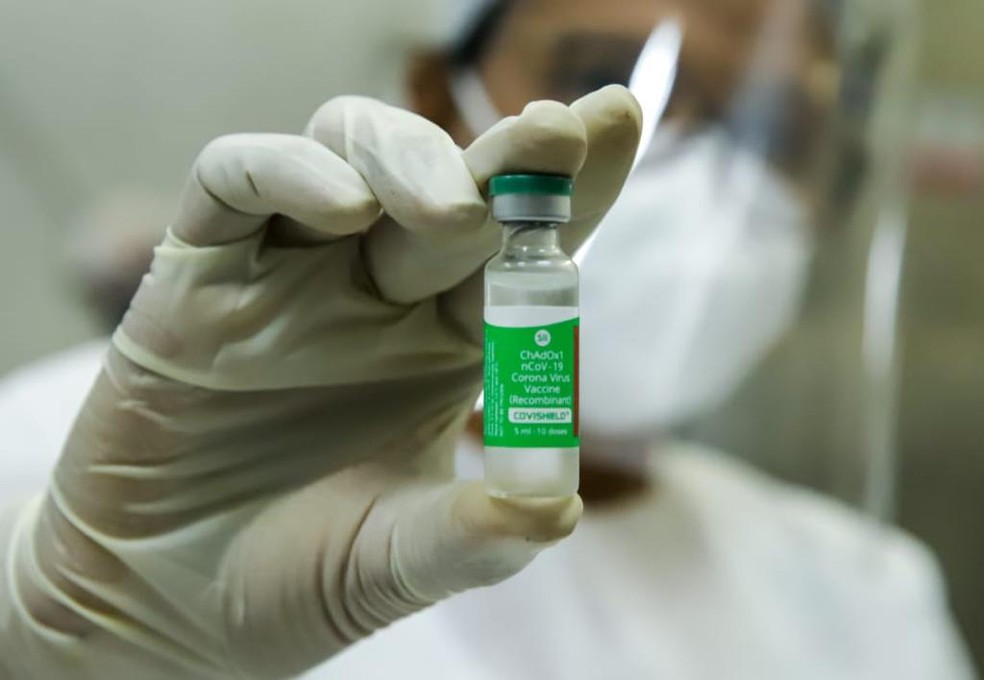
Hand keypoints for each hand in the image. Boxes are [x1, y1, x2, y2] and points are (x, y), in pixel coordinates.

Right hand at [0, 87, 639, 678]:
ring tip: (452, 209)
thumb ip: (471, 539)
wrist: (166, 605)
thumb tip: (555, 511)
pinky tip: (337, 209)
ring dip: (409, 156)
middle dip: (507, 155)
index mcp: (448, 342)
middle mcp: (377, 291)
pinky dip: (286, 174)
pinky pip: (237, 180)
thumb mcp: (395, 565)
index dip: (574, 185)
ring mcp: (290, 271)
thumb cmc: (294, 577)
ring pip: (352, 148)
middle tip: (555, 135)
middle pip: (450, 181)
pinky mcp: (201, 269)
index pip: (521, 245)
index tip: (621, 120)